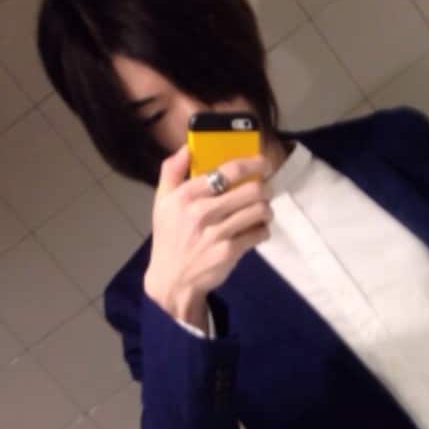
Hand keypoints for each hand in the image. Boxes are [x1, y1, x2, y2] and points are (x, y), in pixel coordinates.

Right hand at [144, 145, 272, 329]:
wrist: (172, 280)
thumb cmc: (170, 237)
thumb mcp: (161, 202)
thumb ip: (171, 171)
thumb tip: (187, 148)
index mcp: (185, 195)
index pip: (227, 170)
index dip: (252, 163)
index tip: (263, 163)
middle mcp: (201, 212)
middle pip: (251, 189)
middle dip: (265, 188)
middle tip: (265, 190)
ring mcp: (217, 233)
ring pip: (259, 210)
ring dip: (266, 209)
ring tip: (262, 211)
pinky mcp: (229, 252)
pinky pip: (259, 233)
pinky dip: (263, 230)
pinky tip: (256, 230)